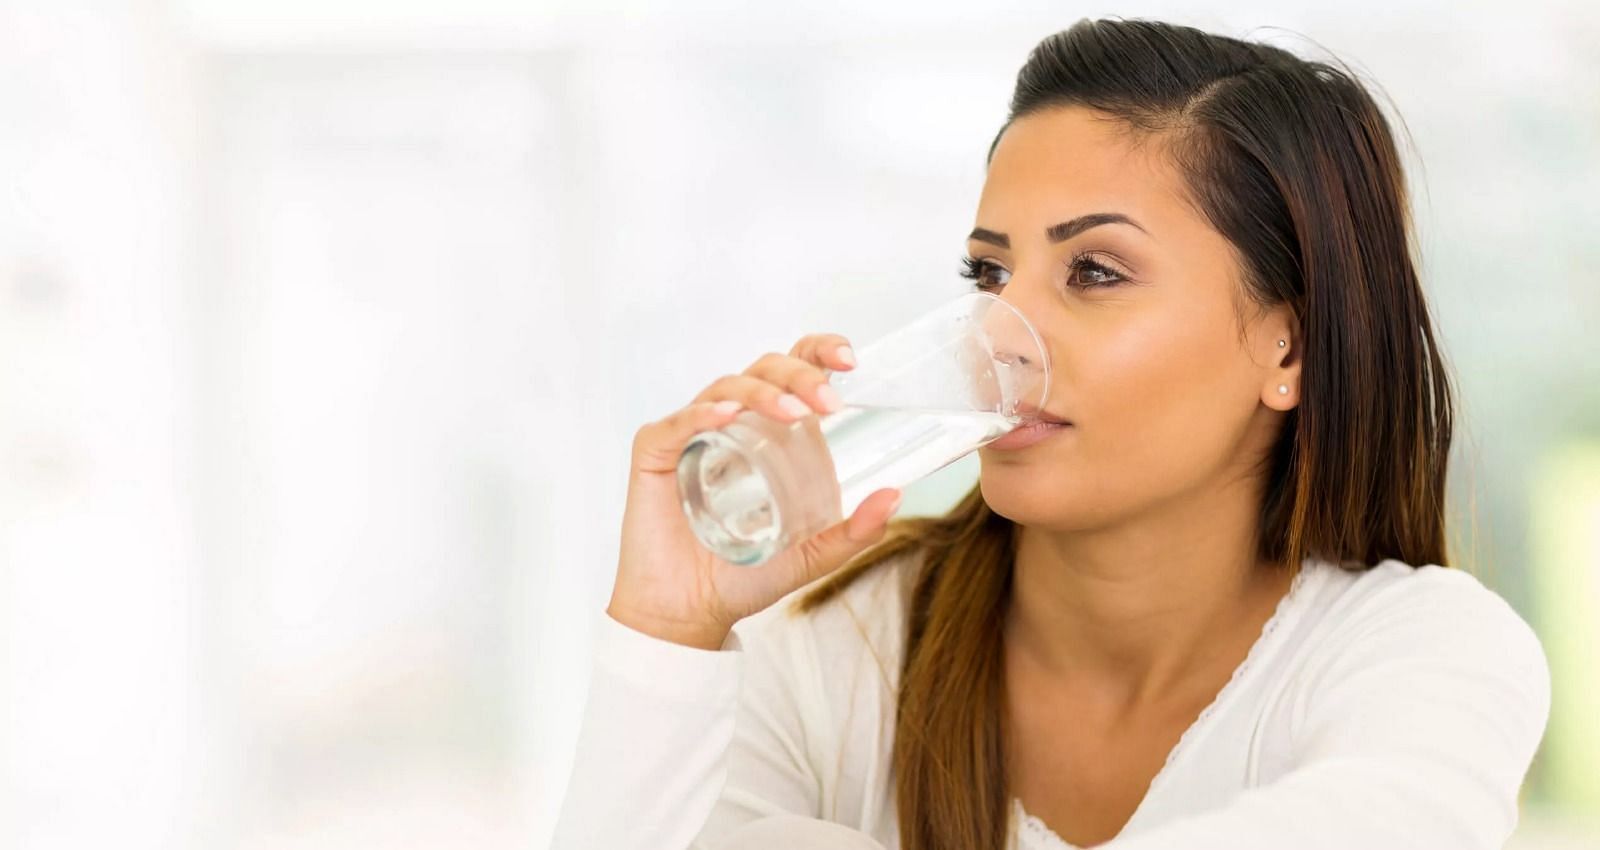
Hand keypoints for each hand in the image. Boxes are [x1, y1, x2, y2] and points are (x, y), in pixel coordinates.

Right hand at [608, 333, 902, 649]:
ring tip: (792, 412)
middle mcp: (731, 421)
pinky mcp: (655, 451)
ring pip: (727, 387)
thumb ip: (854, 531)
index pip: (794, 371)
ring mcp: (692, 433)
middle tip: (829, 404)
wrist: (690, 612)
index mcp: (769, 431)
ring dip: (763, 393)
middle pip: (765, 371)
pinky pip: (679, 421)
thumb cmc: (742, 577)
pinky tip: (726, 417)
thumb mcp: (812, 555)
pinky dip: (703, 412)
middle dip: (801, 376)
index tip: (851, 361)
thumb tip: (896, 496)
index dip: (820, 353)